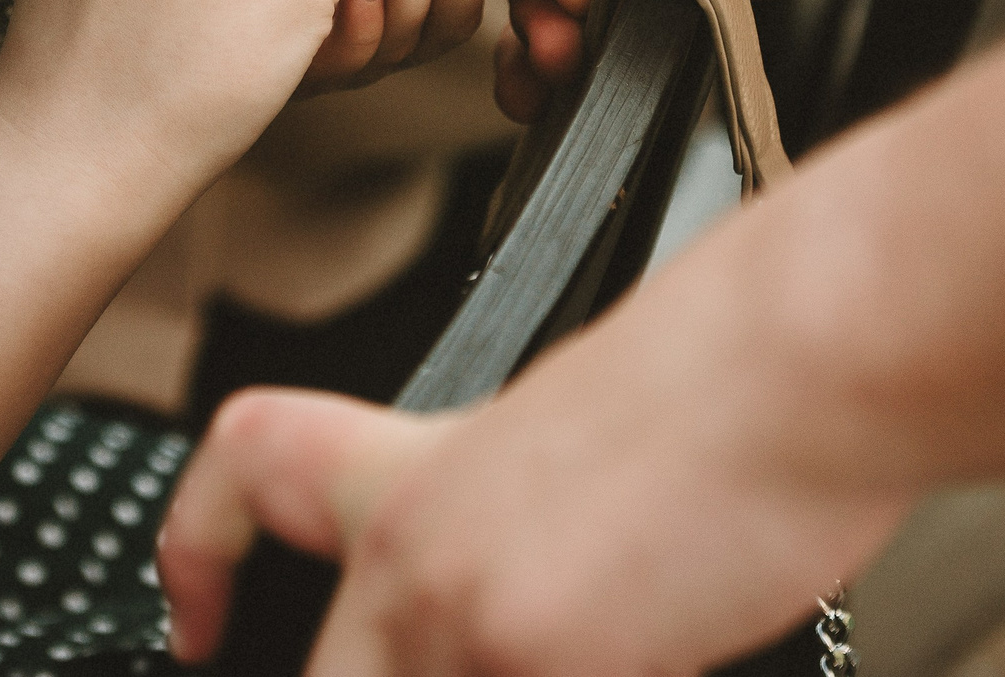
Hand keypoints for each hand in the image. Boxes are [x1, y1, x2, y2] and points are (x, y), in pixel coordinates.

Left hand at [160, 360, 911, 674]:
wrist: (810, 360)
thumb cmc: (737, 388)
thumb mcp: (574, 450)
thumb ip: (503, 537)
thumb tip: (516, 615)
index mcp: (421, 473)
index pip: (244, 473)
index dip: (195, 552)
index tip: (200, 625)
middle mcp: (417, 552)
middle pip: (326, 676)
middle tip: (492, 651)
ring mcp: (466, 621)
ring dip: (506, 672)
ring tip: (604, 630)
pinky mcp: (531, 658)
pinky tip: (655, 645)